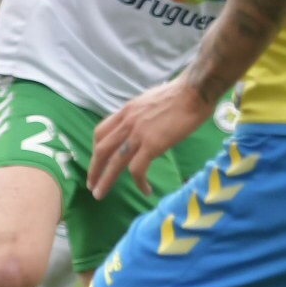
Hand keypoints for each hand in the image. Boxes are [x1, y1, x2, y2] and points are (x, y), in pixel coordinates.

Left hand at [89, 79, 217, 196]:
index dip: (96, 149)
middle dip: (94, 169)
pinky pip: (137, 169)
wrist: (194, 91)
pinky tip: (145, 191)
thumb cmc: (181, 94)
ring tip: (100, 194)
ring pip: (113, 162)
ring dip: (105, 180)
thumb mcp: (151, 101)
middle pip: (102, 149)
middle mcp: (127, 122)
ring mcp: (138, 134)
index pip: (101, 132)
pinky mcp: (152, 144)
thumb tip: (145, 124)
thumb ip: (142, 114)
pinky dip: (138, 182)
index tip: (98, 161)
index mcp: (126, 111)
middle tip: (91, 185)